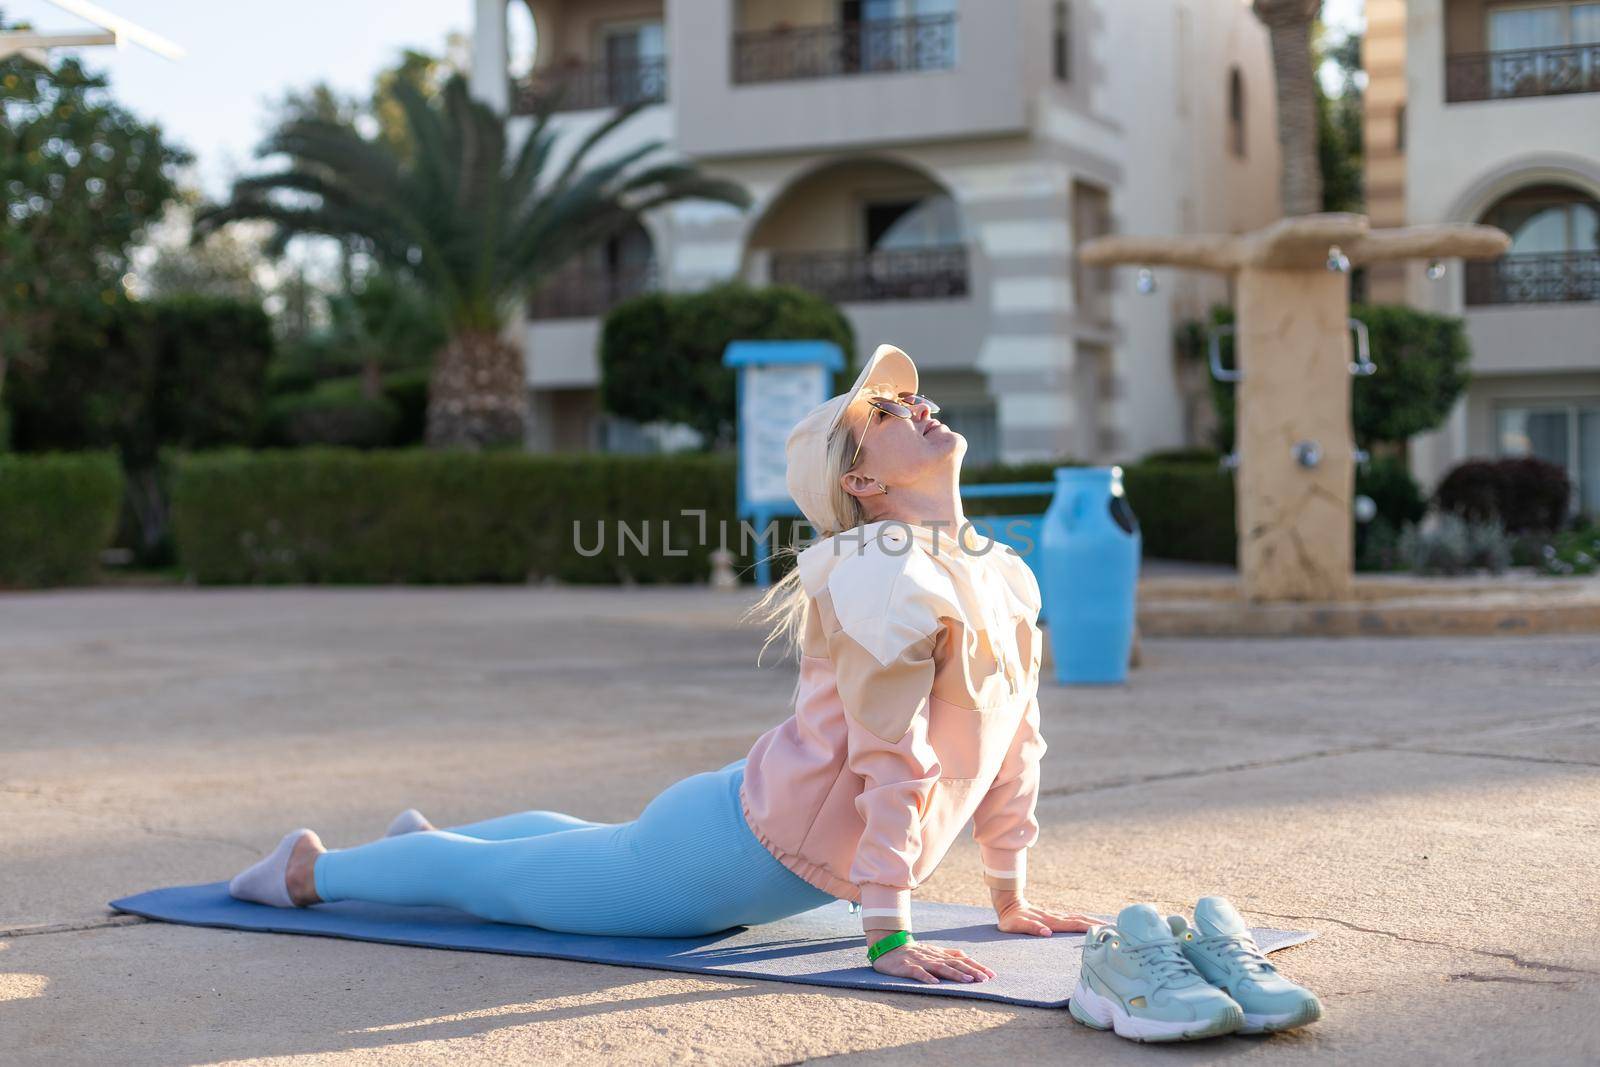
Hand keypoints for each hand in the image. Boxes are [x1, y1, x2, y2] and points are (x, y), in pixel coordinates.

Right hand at [868, 935, 995, 984]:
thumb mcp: (934, 952)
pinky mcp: (907, 967)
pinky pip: (918, 972)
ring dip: (954, 974)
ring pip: (940, 967)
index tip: (991, 974)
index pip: (962, 959)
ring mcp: (921, 961)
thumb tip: (968, 957)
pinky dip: (927, 977)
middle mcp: (933, 957)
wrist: (888, 947)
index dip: (977, 966)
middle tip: (985, 979)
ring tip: (967, 980)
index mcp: (940, 954)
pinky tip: (935, 983)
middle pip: (955, 963)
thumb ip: (950, 954)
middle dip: (971, 971)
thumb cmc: (914, 952)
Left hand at [993, 894, 1099, 936]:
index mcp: (1051, 922)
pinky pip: (1073, 919)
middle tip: (1115, 928)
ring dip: (1093, 922)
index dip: (1089, 927)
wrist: (1008, 904)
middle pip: (1081, 920)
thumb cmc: (1011, 919)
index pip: (1074, 924)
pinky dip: (1084, 921)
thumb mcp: (1017, 926)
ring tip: (1108, 926)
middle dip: (1097, 924)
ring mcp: (1056, 917)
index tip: (1104, 929)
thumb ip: (1031, 928)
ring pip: (1078, 918)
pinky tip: (1090, 924)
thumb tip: (1048, 933)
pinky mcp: (1054, 918)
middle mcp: (1056, 918)